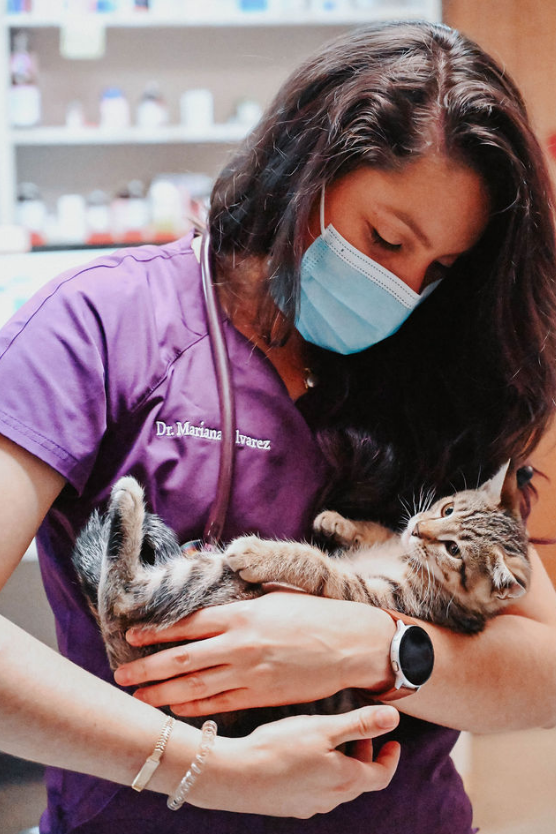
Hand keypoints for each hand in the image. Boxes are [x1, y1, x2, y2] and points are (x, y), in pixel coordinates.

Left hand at [114, 591, 395, 715]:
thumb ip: (241, 598)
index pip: (187, 624)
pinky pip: (219, 705)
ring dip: (162, 693)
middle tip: (123, 675)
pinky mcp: (261, 696)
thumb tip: (214, 591)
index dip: (156, 632)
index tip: (133, 636)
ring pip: (194, 687)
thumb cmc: (314, 614)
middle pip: (181, 660)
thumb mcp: (274, 596)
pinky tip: (176, 708)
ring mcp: (249, 674)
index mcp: (241, 614)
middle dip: (148, 668)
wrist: (350, 644)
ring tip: (139, 697)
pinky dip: (194, 708)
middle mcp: (239, 645)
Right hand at [191, 705, 400, 817]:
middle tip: (360, 734)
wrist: (235, 775)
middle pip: (359, 780)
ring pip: (336, 785)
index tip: (393, 742)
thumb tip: (393, 717)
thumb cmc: (280, 748)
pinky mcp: (289, 805)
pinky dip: (322, 772)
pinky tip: (303, 755)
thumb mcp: (324, 728)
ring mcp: (309, 805)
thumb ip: (360, 724)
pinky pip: (315, 789)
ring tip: (330, 739)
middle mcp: (331, 798)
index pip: (381, 776)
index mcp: (346, 780)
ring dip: (342, 763)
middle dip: (364, 756)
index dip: (390, 758)